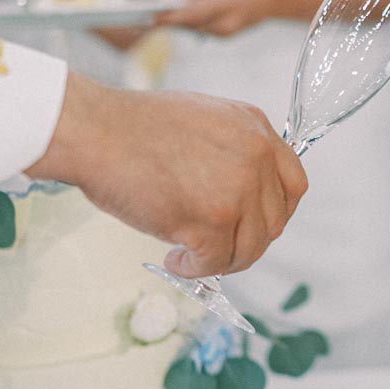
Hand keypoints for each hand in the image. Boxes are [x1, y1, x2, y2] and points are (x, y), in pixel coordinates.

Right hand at [26, 74, 307, 276]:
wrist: (96, 131)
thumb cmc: (134, 127)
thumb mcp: (205, 119)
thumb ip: (233, 149)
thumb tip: (242, 191)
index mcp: (256, 128)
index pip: (293, 183)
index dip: (276, 211)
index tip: (253, 224)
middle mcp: (255, 156)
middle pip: (275, 222)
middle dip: (247, 241)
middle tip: (217, 247)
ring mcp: (236, 189)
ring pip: (250, 248)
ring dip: (222, 260)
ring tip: (190, 255)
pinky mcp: (210, 220)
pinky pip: (216, 262)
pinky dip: (195, 269)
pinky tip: (174, 259)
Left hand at [153, 0, 277, 36]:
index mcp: (225, 4)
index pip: (192, 14)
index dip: (170, 17)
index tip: (152, 17)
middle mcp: (225, 23)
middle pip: (189, 25)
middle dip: (168, 20)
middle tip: (146, 16)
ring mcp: (226, 33)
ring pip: (193, 29)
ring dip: (177, 23)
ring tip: (157, 16)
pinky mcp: (226, 36)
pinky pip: (202, 30)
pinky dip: (190, 24)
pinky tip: (178, 18)